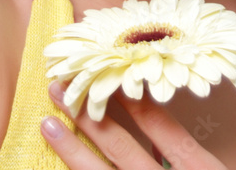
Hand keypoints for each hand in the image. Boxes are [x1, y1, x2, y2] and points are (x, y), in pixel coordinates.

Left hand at [41, 81, 228, 169]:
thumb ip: (187, 155)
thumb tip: (149, 120)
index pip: (160, 127)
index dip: (131, 101)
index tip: (107, 74)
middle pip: (121, 146)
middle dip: (89, 115)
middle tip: (61, 88)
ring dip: (72, 150)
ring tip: (48, 124)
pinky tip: (57, 168)